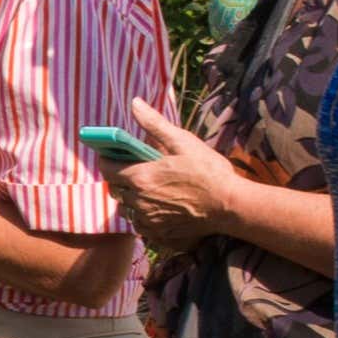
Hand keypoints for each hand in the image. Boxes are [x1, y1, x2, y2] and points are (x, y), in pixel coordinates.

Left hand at [105, 100, 241, 247]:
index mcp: (141, 177)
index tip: (112, 155)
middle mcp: (139, 201)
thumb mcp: (182, 141)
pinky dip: (143, 216)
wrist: (230, 206)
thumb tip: (134, 103)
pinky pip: (140, 225)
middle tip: (135, 170)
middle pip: (115, 189)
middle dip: (120, 178)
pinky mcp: (159, 234)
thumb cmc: (208, 171)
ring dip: (131, 198)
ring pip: (126, 209)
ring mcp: (148, 220)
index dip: (107, 160)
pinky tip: (158, 206)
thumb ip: (154, 124)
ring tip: (148, 188)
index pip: (107, 169)